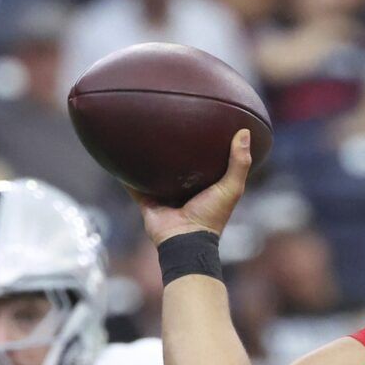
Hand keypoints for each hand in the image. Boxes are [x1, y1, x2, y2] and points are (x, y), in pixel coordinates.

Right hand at [135, 129, 253, 244]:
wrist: (185, 240)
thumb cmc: (211, 215)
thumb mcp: (231, 187)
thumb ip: (239, 162)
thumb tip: (244, 131)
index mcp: (204, 187)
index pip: (204, 163)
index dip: (204, 147)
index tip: (202, 124)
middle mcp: (183, 190)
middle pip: (177, 167)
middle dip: (173, 151)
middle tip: (169, 125)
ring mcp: (164, 196)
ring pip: (154, 174)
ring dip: (148, 160)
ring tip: (141, 136)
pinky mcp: (147, 202)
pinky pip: (133, 186)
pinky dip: (126, 175)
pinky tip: (119, 156)